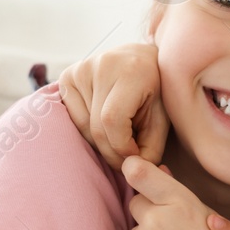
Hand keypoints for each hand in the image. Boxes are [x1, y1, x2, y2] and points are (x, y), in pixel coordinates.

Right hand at [58, 44, 167, 169]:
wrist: (142, 60)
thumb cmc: (157, 92)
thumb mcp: (162, 119)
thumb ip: (151, 147)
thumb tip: (132, 170)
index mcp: (130, 71)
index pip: (112, 120)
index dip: (122, 146)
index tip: (135, 155)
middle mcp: (102, 65)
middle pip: (96, 126)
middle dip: (111, 152)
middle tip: (125, 159)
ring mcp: (81, 69)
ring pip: (83, 125)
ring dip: (100, 143)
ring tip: (118, 139)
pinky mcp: (67, 76)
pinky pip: (71, 117)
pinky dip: (88, 130)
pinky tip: (104, 127)